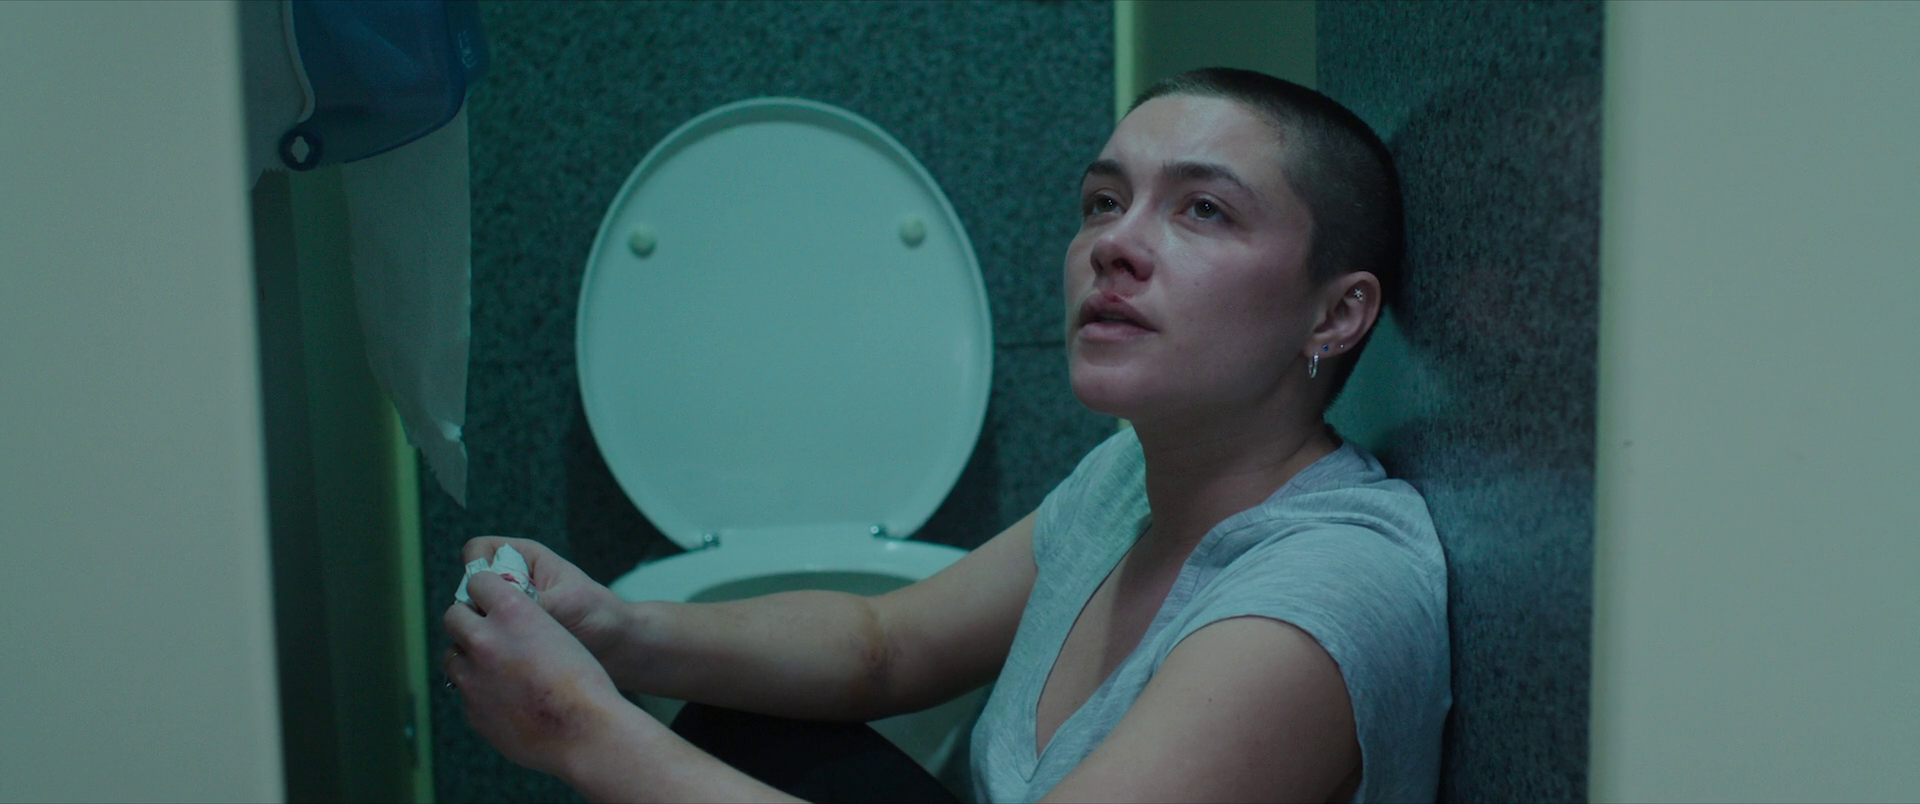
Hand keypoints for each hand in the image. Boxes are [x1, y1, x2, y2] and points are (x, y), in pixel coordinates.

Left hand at [442, 571, 639, 776]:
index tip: (491, 597)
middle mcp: (485, 640)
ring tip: (495, 667)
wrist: (585, 732)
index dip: (486, 589)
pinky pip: (466, 691)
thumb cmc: (583, 681)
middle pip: (454, 616)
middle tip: (487, 631)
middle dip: (468, 620)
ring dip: (468, 656)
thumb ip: (522, 621)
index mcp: (512, 611)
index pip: (478, 581)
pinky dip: (480, 690)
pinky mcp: (472, 710)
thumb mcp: (557, 631)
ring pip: (452, 655)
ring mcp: (473, 678)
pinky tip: (507, 696)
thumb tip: (497, 619)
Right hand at [462, 536, 626, 658]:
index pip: (478, 551)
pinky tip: (505, 661)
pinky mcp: (508, 635)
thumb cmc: (599, 613)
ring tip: (507, 647)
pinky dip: (488, 648)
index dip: (477, 570)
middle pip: (468, 586)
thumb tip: (500, 611)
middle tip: (500, 627)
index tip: (492, 594)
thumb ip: (534, 602)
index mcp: (525, 558)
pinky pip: (482, 638)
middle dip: (477, 606)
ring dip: (483, 630)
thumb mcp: (568, 603)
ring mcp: (507, 610)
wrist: (615, 647)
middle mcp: (511, 581)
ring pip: (472, 614)